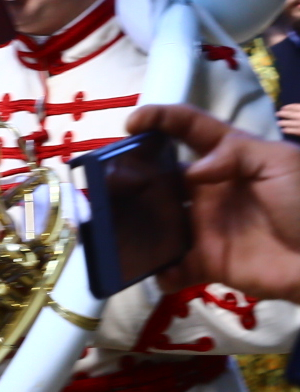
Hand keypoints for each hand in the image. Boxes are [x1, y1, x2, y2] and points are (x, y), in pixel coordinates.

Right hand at [129, 104, 299, 299]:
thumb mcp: (281, 162)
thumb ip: (236, 154)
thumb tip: (191, 171)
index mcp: (227, 158)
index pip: (189, 129)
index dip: (160, 119)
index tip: (132, 123)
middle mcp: (208, 189)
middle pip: (161, 175)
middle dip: (133, 173)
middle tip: (110, 178)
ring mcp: (205, 226)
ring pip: (158, 221)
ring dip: (135, 221)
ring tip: (115, 221)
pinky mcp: (208, 261)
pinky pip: (173, 267)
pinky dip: (158, 272)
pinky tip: (150, 269)